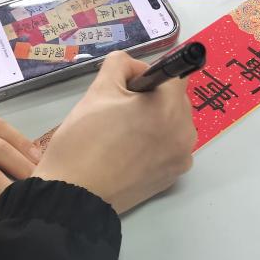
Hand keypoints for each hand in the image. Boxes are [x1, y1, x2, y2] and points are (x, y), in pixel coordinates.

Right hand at [33, 51, 195, 213]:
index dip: (148, 74)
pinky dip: (155, 145)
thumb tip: (135, 69)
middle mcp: (185, 132)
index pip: (175, 74)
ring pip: (173, 124)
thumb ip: (120, 64)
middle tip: (118, 112)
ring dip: (155, 121)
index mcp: (169, 107)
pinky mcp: (173, 177)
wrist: (74, 194)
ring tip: (121, 134)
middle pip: (176, 100)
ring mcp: (181, 158)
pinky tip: (128, 153)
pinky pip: (170, 148)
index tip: (127, 87)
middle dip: (152, 99)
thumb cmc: (84, 139)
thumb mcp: (98, 89)